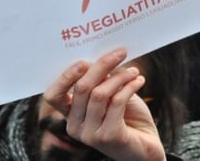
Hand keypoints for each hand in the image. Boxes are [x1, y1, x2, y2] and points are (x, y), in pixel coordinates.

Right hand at [42, 48, 165, 160]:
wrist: (146, 147)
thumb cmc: (128, 118)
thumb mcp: (112, 96)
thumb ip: (102, 82)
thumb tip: (101, 58)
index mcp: (70, 115)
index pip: (53, 96)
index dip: (65, 76)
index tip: (84, 60)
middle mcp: (74, 126)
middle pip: (81, 88)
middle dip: (102, 65)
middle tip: (120, 52)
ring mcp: (90, 134)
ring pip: (100, 93)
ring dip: (120, 77)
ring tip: (134, 71)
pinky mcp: (108, 136)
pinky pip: (117, 102)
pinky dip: (130, 86)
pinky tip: (139, 80)